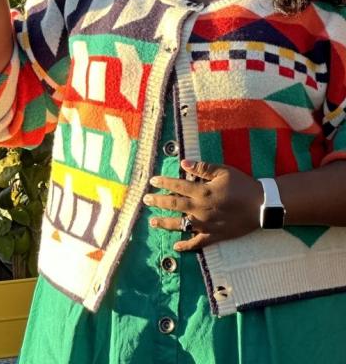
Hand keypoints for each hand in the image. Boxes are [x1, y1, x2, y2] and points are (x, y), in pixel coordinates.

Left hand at [143, 160, 262, 251]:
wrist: (263, 206)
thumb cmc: (243, 185)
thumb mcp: (223, 171)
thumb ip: (202, 168)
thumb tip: (183, 163)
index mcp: (202, 191)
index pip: (177, 186)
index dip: (163, 182)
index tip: (152, 181)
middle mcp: (200, 209)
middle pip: (174, 205)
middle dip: (158, 201)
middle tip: (146, 200)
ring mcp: (206, 224)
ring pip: (180, 225)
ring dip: (165, 223)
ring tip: (152, 222)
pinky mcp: (214, 236)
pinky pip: (197, 243)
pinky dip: (186, 246)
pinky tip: (176, 246)